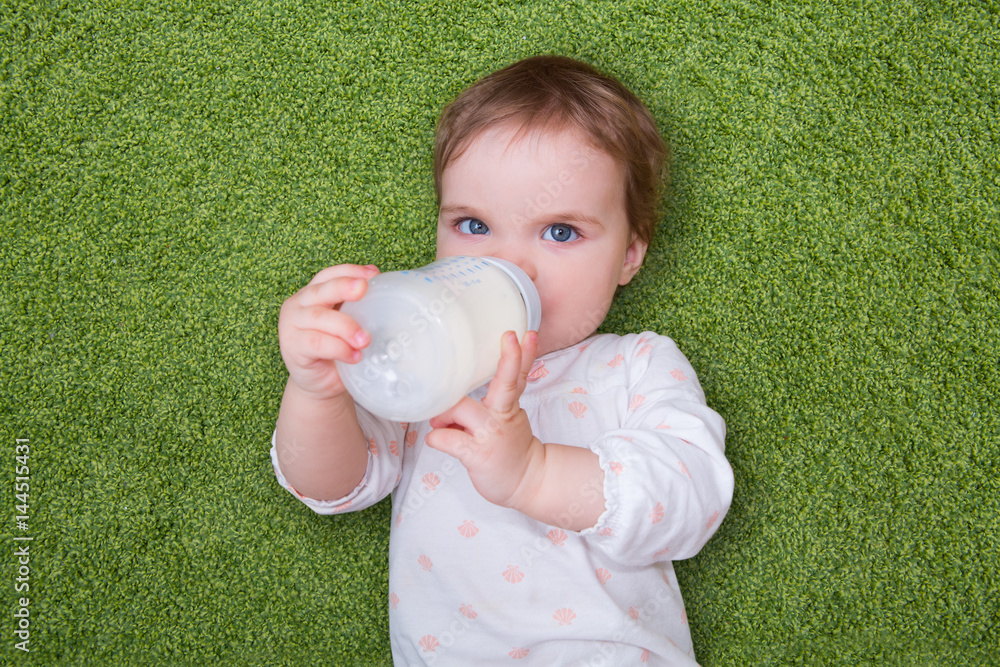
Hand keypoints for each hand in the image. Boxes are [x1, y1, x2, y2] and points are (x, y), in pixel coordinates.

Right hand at [278, 264, 378, 399]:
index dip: (350, 271)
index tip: (373, 275)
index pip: (329, 275)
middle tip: (363, 289)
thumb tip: (388, 294)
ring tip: (365, 340)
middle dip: (344, 287)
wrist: (321, 384)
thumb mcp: (348, 326)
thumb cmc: (337, 350)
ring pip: (318, 317)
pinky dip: (338, 348)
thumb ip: (359, 310)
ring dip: (345, 326)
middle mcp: (299, 304)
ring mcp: (291, 325)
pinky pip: (316, 342)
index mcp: (314, 294)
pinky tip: (354, 356)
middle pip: (321, 290)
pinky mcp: (292, 347)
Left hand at [425, 330, 545, 510]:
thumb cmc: (510, 449)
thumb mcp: (505, 420)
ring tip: (439, 422)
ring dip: (445, 413)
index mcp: (508, 406)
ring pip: (464, 409)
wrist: (529, 481)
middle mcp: (502, 416)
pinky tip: (437, 439)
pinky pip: (448, 439)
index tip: (524, 334)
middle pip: (507, 383)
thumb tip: (450, 402)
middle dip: (511, 359)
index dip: (521, 354)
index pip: (516, 375)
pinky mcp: (478, 455)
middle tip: (511, 337)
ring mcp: (491, 435)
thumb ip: (484, 405)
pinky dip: (437, 438)